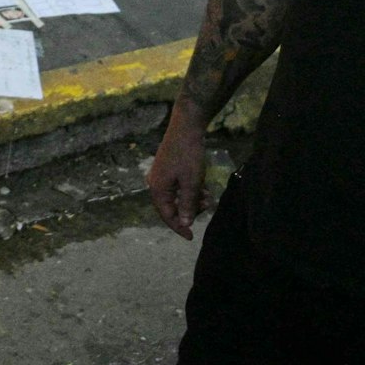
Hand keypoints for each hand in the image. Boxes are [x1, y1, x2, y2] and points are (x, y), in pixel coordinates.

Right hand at [146, 114, 207, 239]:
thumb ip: (188, 204)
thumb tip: (185, 223)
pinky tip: (204, 187)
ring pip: (177, 196)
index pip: (167, 215)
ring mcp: (161, 175)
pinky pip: (178, 187)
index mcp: (157, 189)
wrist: (186, 127)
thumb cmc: (188, 156)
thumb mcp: (192, 183)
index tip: (191, 237)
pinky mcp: (168, 168)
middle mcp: (155, 184)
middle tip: (207, 207)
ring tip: (209, 196)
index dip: (180, 227)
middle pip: (171, 206)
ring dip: (192, 199)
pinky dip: (190, 190)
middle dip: (190, 210)